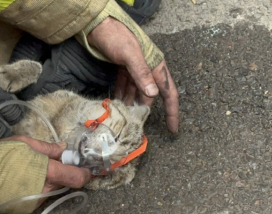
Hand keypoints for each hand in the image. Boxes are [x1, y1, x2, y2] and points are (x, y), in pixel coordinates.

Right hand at [0, 136, 90, 205]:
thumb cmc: (0, 155)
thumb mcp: (25, 143)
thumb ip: (48, 148)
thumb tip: (64, 149)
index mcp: (47, 172)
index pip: (76, 178)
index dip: (84, 174)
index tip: (86, 169)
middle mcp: (44, 191)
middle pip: (62, 184)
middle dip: (60, 174)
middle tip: (48, 163)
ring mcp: (34, 203)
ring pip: (49, 191)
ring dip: (46, 182)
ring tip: (28, 171)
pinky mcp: (25, 210)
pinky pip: (37, 198)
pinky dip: (34, 190)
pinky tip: (20, 181)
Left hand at [87, 17, 178, 132]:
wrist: (99, 25)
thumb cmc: (117, 36)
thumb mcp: (129, 54)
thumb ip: (141, 73)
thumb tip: (152, 95)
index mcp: (156, 67)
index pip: (169, 93)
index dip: (172, 112)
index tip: (173, 129)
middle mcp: (148, 70)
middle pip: (149, 96)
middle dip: (143, 110)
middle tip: (133, 123)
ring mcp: (134, 70)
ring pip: (135, 93)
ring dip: (130, 104)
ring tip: (121, 116)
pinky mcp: (123, 69)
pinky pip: (125, 86)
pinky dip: (121, 95)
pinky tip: (115, 104)